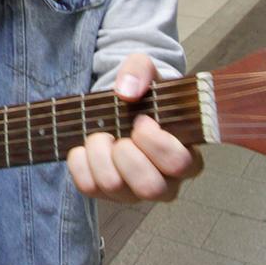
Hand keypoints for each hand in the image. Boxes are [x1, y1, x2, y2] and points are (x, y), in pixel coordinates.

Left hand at [65, 53, 202, 202]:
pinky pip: (88, 186)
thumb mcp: (145, 71)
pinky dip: (80, 162)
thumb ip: (140, 71)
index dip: (156, 142)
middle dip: (126, 154)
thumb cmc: (143, 96)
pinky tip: (86, 146)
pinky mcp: (106, 193)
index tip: (142, 120)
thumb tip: (127, 91)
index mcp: (185, 156)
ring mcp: (134, 192)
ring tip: (101, 136)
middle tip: (120, 132)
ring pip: (114, 187)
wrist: (121, 108)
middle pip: (150, 187)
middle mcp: (164, 182)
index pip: (179, 164)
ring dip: (100, 154)